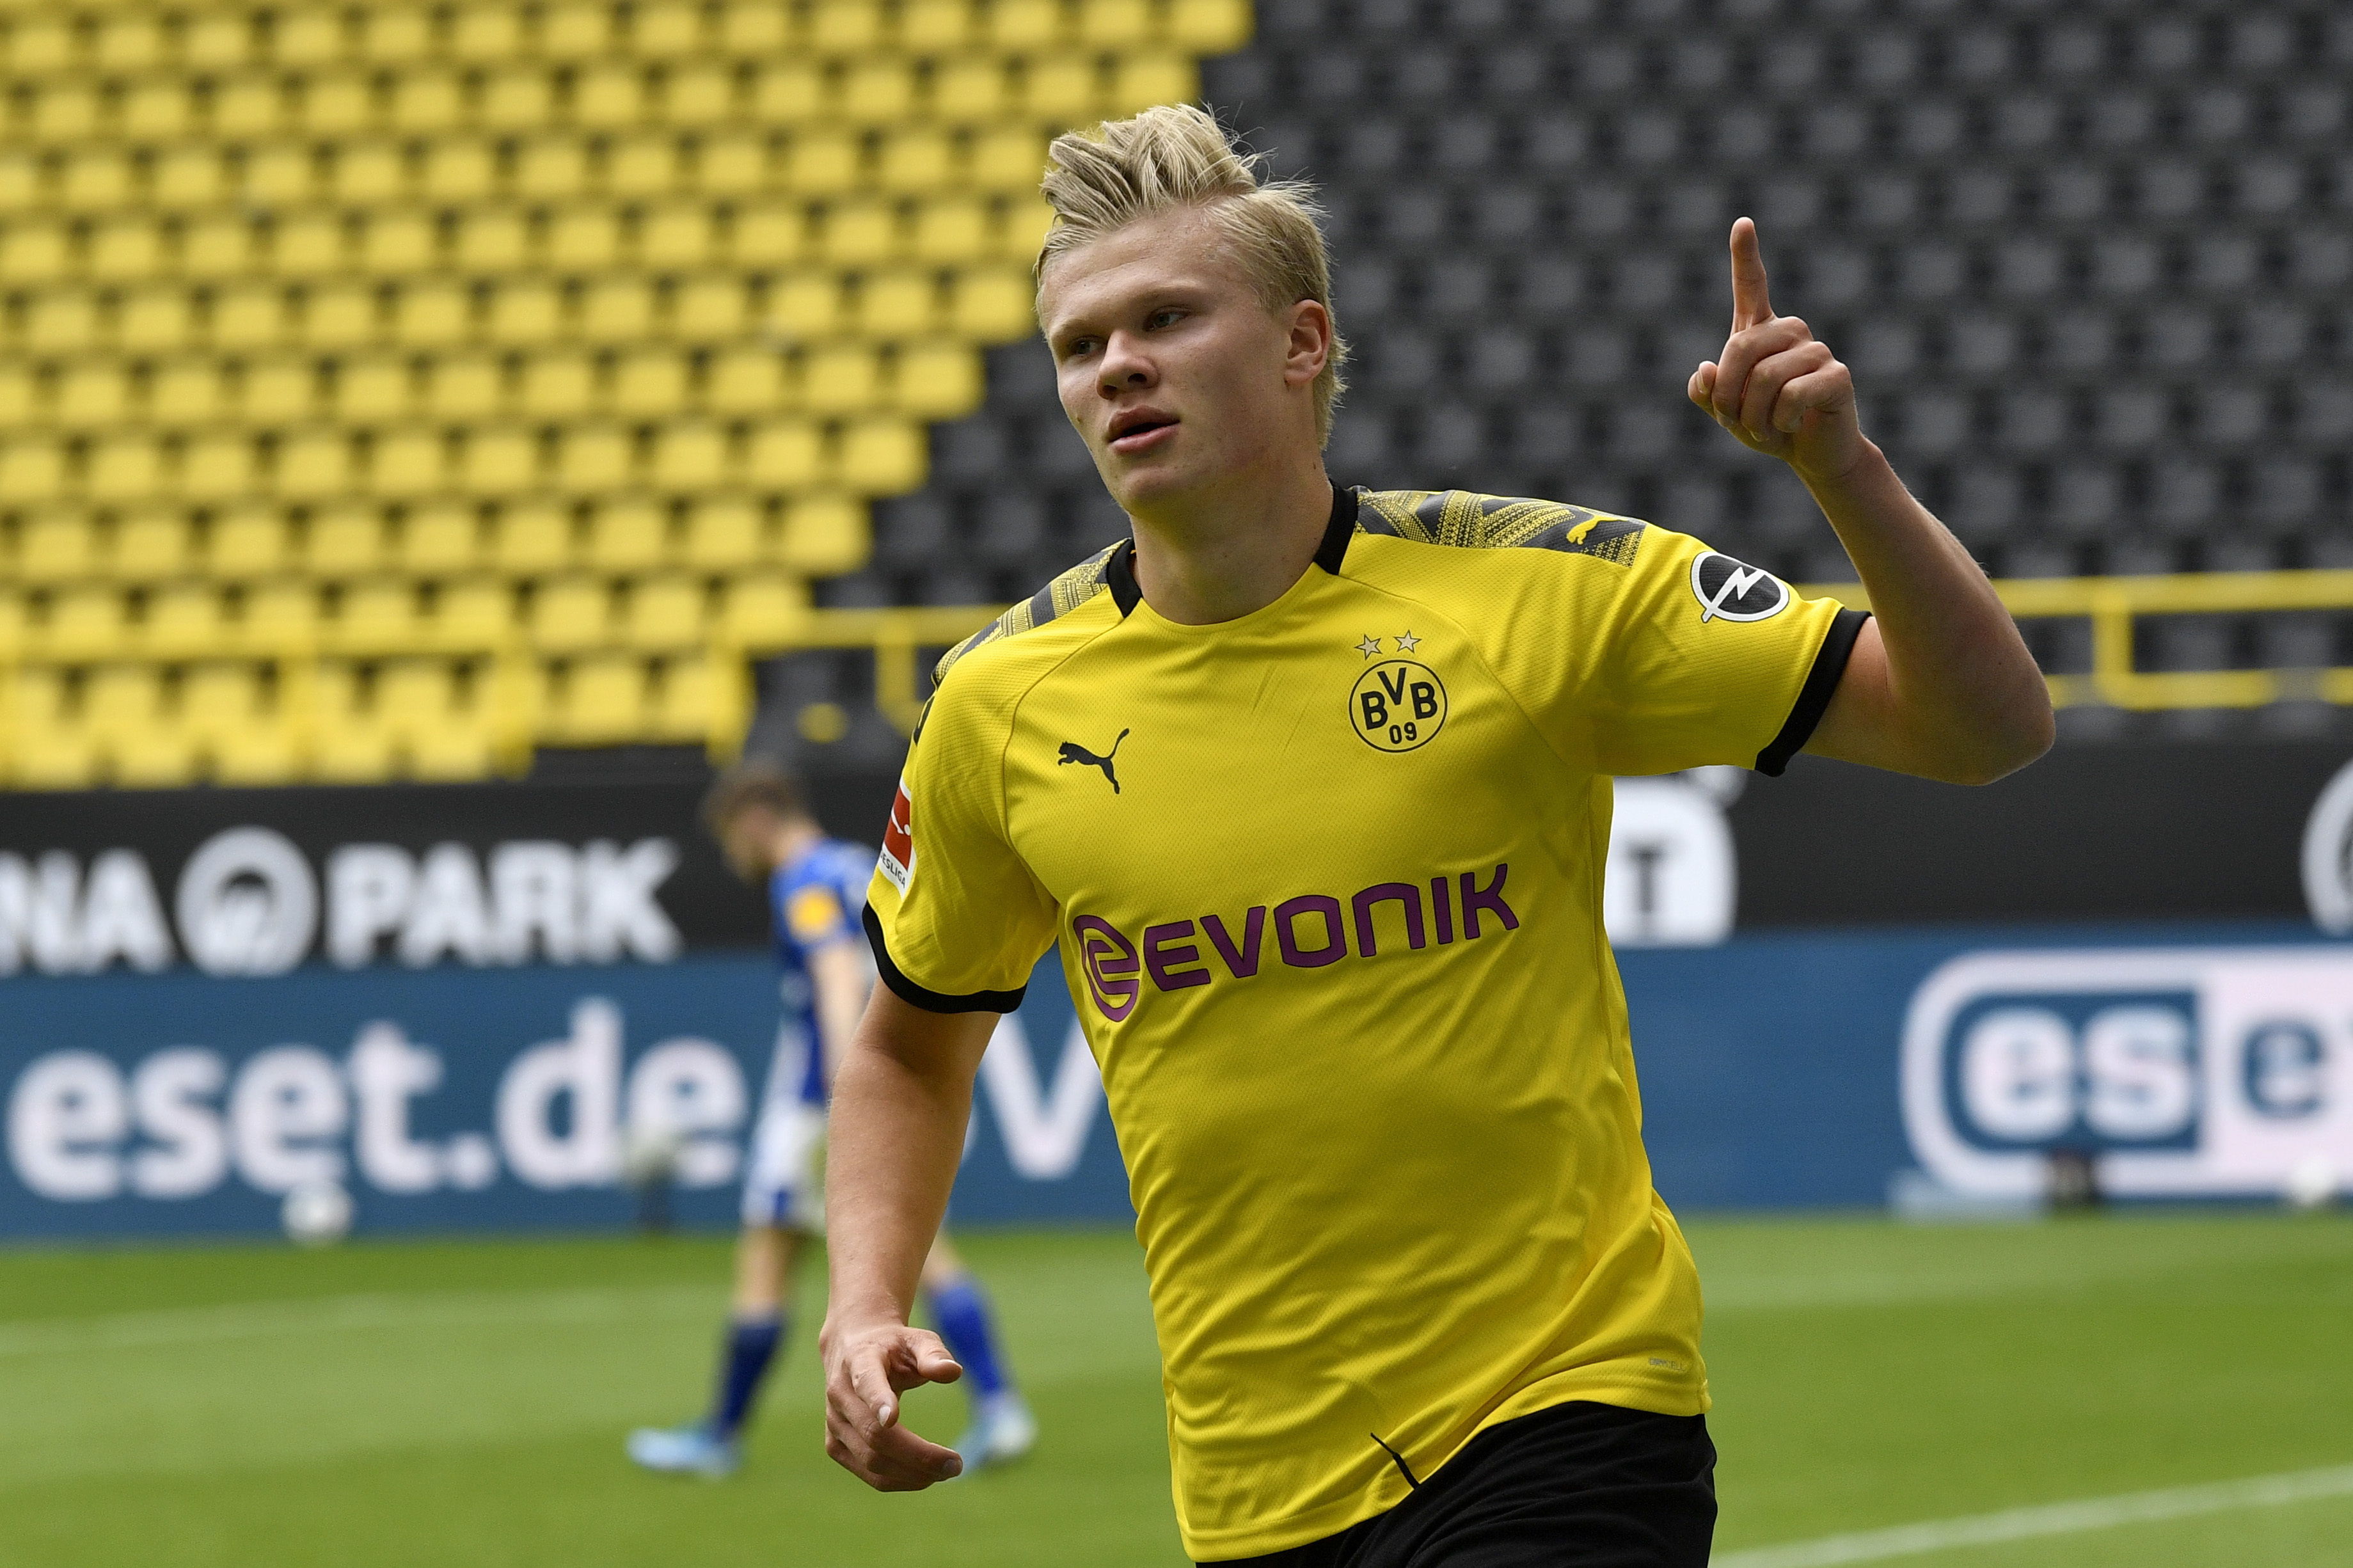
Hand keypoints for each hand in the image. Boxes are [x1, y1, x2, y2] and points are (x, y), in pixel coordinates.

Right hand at [821, 1318, 965, 1489]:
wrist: (852, 1349)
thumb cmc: (894, 1346)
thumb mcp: (916, 1339)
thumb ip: (934, 1354)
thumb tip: (953, 1372)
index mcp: (859, 1360)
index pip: (866, 1382)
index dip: (877, 1401)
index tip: (893, 1418)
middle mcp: (840, 1394)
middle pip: (875, 1435)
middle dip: (917, 1455)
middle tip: (956, 1465)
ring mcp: (835, 1424)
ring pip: (871, 1461)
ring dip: (911, 1474)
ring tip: (947, 1471)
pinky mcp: (835, 1445)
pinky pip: (868, 1473)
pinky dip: (899, 1480)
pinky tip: (925, 1476)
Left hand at [1688, 217, 1863, 483]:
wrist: (1811, 454)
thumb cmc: (1767, 426)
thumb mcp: (1725, 413)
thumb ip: (1706, 393)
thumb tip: (1706, 369)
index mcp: (1761, 333)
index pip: (1752, 286)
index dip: (1746, 255)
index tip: (1743, 222)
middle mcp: (1791, 332)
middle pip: (1739, 349)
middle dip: (1727, 396)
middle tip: (1736, 421)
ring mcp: (1817, 350)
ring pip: (1763, 378)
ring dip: (1753, 416)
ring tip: (1765, 427)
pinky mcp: (1837, 375)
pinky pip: (1792, 395)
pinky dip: (1779, 421)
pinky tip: (1790, 426)